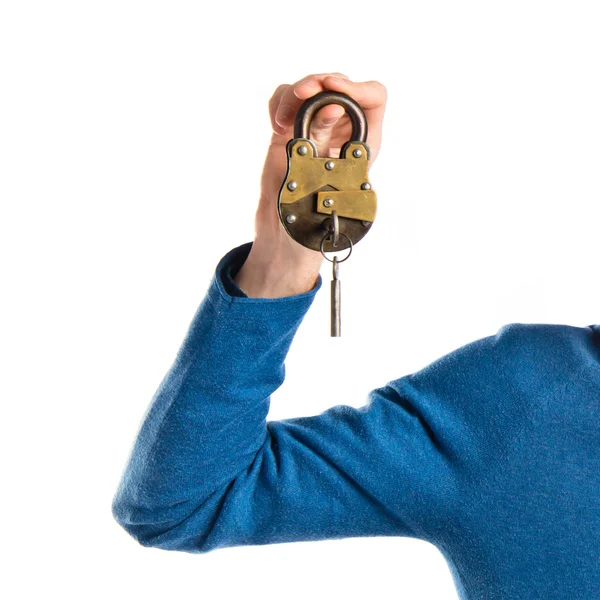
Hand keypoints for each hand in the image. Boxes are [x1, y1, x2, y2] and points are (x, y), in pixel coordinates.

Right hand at [235, 72, 387, 297]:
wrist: (285, 239)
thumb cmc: (311, 227)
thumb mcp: (323, 190)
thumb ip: (324, 148)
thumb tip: (330, 110)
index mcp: (362, 146)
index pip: (372, 99)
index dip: (356, 88)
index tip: (332, 90)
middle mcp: (341, 133)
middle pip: (338, 86)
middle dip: (318, 85)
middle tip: (300, 95)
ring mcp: (314, 130)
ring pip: (309, 90)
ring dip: (293, 97)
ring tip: (281, 124)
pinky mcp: (290, 133)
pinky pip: (285, 102)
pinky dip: (278, 104)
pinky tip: (275, 126)